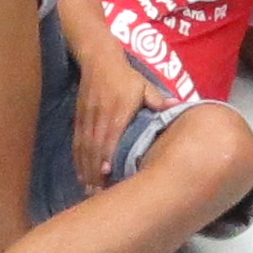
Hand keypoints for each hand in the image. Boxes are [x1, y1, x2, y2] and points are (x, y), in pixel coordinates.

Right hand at [71, 38, 168, 193]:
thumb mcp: (144, 85)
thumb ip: (157, 100)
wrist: (99, 61)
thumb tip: (175, 106)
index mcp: (117, 111)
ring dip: (86, 169)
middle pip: (95, 147)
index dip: (107, 155)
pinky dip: (78, 160)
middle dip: (95, 170)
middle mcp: (100, 117)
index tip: (107, 173)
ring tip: (88, 189)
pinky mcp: (79, 120)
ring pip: (84, 148)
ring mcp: (88, 119)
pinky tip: (80, 173)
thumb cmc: (125, 76)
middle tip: (98, 192)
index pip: (111, 136)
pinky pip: (77, 143)